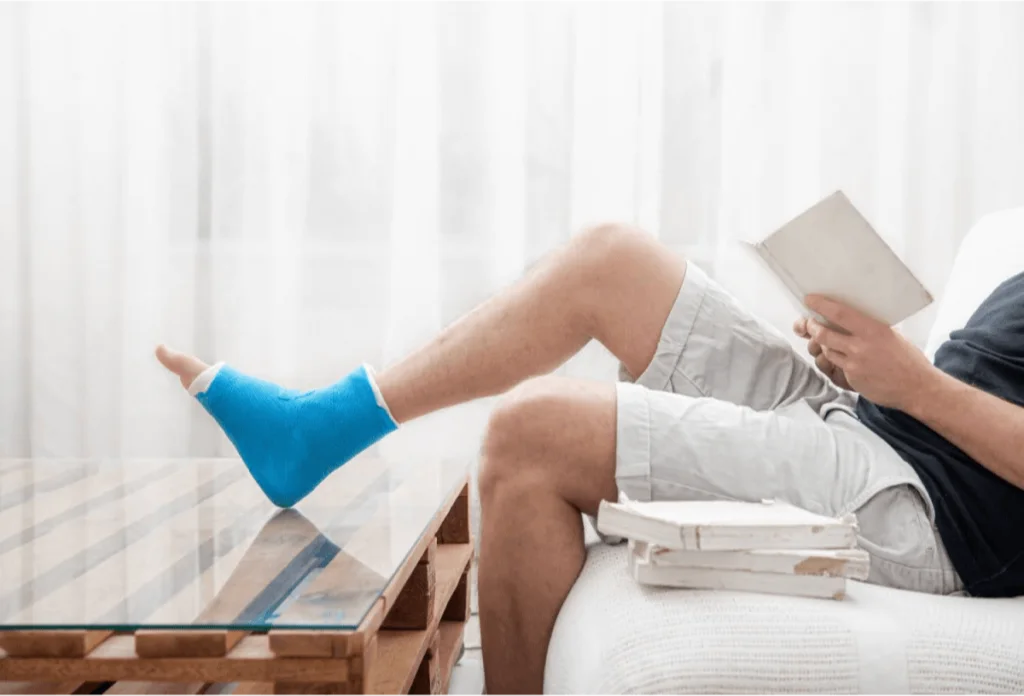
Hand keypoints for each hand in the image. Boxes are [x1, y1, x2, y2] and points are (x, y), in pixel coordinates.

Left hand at [801, 296, 939, 409]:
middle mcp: (861, 345)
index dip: (821, 305)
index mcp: (874, 329)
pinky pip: (835, 365)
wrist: (916, 387)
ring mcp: (855, 363)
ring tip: (824, 339)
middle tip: (808, 323)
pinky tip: (841, 357)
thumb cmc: (907, 359)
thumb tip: (851, 317)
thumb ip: (870, 327)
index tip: (809, 299)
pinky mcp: (852, 377)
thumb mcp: (891, 335)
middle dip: (811, 327)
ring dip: (822, 344)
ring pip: (827, 350)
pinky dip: (834, 359)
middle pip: (824, 333)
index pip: (840, 313)